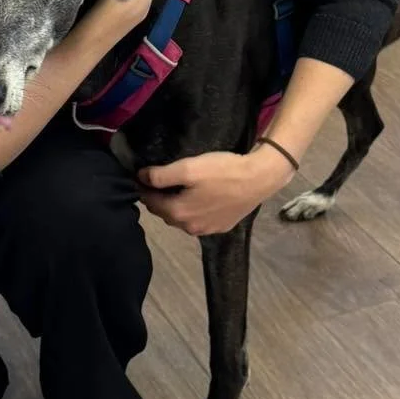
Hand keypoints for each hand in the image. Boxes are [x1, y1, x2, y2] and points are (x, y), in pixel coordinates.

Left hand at [138, 146, 295, 236]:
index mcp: (178, 213)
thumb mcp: (188, 168)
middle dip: (159, 198)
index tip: (144, 176)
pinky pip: (198, 221)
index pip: (150, 202)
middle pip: (165, 212)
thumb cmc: (222, 171)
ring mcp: (207, 230)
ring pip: (182, 218)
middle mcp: (189, 227)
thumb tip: (141, 177)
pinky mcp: (221, 227)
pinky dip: (193, 211)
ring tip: (181, 188)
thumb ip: (161, 175)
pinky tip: (201, 198)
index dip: (144, 188)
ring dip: (176, 206)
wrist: (259, 179)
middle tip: (162, 180)